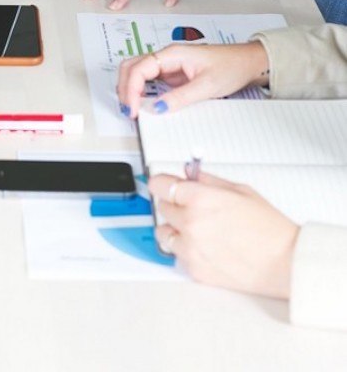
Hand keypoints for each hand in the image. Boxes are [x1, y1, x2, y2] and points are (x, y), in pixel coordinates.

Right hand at [117, 42, 268, 117]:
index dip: (131, 89)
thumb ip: (181, 98)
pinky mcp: (171, 74)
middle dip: (124, 88)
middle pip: (130, 67)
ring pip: (135, 72)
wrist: (248, 62)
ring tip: (132, 107)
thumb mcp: (208, 86)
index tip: (133, 108)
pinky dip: (139, 91)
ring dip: (129, 89)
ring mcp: (167, 65)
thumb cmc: (232, 66)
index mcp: (172, 54)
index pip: (139, 69)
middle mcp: (166, 57)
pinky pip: (147, 80)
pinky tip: (142, 103)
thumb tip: (158, 108)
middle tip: (128, 109)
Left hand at [150, 173, 297, 298]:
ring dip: (176, 229)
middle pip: (162, 207)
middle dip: (175, 205)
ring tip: (199, 230)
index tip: (166, 185)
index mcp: (200, 199)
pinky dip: (186, 250)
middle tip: (194, 209)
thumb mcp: (241, 191)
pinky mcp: (193, 269)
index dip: (164, 183)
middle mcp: (190, 223)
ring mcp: (189, 248)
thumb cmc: (270, 229)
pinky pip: (177, 254)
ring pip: (164, 232)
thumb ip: (209, 181)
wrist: (285, 263)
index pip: (159, 184)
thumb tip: (190, 175)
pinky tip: (207, 247)